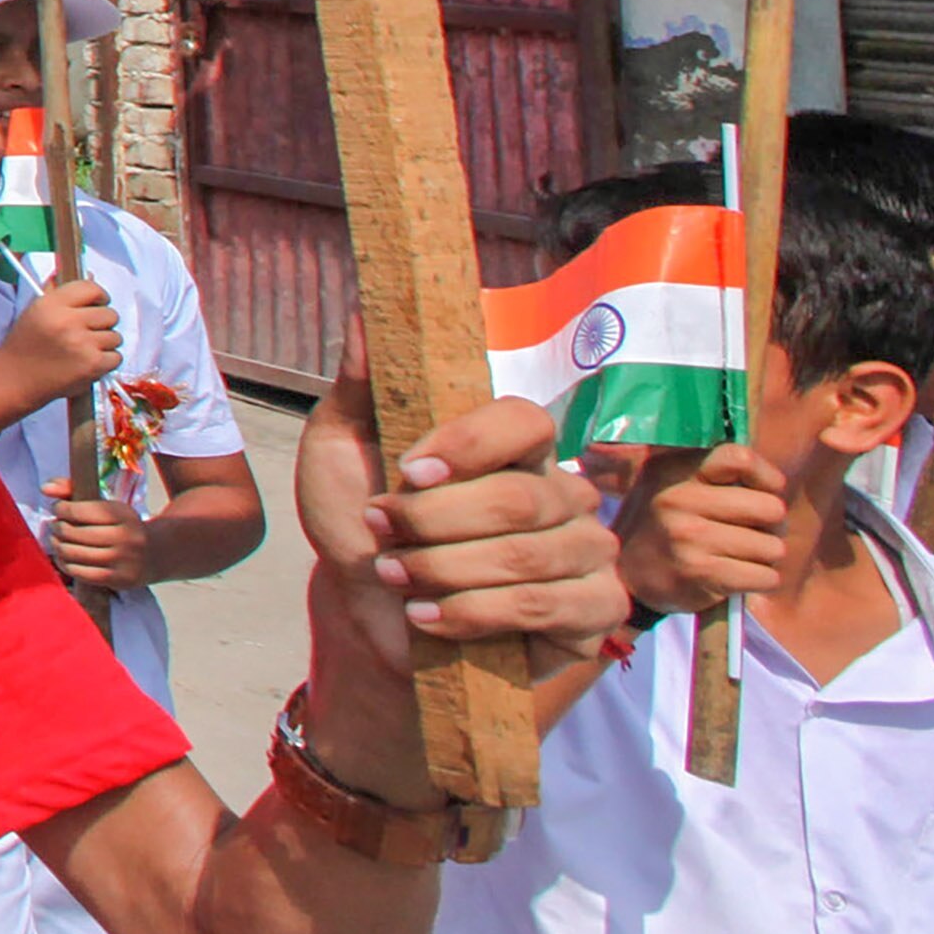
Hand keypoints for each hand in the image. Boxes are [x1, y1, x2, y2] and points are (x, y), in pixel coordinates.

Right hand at [0, 274, 123, 413]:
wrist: (15, 379)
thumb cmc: (25, 345)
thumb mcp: (35, 310)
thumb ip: (59, 289)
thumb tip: (89, 275)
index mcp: (52, 304)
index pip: (91, 288)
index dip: (98, 295)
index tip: (97, 303)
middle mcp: (68, 321)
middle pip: (110, 313)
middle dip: (102, 323)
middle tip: (87, 331)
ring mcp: (82, 344)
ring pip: (115, 336)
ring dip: (104, 344)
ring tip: (84, 349)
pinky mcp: (93, 365)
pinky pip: (116, 357)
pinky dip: (106, 362)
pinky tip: (88, 362)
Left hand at [44, 480, 150, 591]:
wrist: (155, 554)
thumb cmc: (120, 525)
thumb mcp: (104, 504)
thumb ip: (72, 489)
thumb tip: (44, 488)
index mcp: (121, 513)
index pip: (78, 510)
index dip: (60, 509)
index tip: (58, 509)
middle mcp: (125, 537)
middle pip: (73, 533)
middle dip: (57, 528)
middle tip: (55, 526)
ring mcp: (123, 560)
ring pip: (74, 554)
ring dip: (57, 546)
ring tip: (57, 541)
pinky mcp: (119, 579)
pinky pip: (81, 573)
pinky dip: (65, 564)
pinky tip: (63, 558)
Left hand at [289, 336, 619, 784]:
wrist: (370, 619)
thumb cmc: (363, 528)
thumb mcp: (338, 454)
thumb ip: (358, 386)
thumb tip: (364, 315)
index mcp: (514, 447)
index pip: (527, 421)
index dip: (470, 445)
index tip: (409, 471)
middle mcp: (564, 492)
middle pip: (518, 498)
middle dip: (432, 525)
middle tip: (382, 536)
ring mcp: (587, 552)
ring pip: (527, 556)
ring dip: (442, 572)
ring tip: (396, 578)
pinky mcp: (595, 612)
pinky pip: (546, 608)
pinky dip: (472, 615)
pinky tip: (429, 619)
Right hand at [614, 442, 791, 617]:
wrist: (626, 575)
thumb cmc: (668, 525)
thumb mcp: (675, 484)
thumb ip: (716, 472)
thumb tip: (775, 482)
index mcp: (675, 469)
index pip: (740, 459)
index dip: (766, 477)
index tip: (764, 493)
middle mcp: (678, 498)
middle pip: (771, 508)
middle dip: (771, 525)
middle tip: (752, 532)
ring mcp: (687, 536)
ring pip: (773, 547)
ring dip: (764, 557)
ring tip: (739, 556)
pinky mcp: (699, 572)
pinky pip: (765, 577)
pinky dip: (760, 581)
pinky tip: (737, 577)